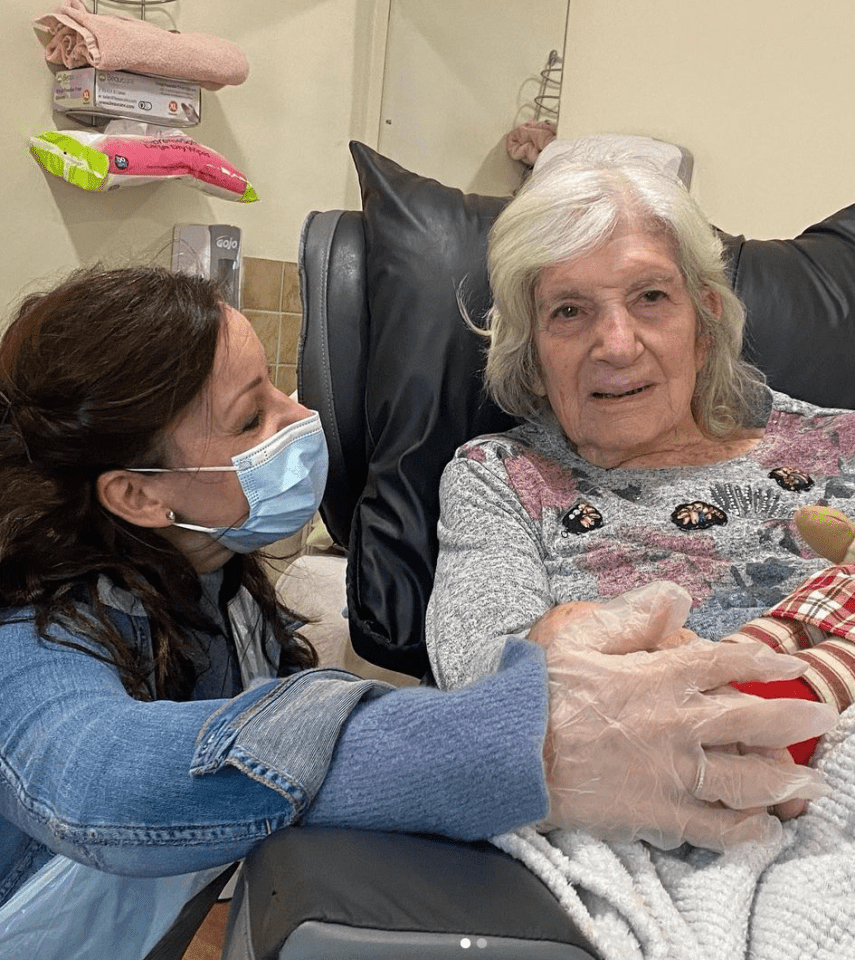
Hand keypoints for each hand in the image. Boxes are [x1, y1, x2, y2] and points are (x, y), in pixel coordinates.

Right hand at [541, 584, 837, 850]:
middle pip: (753, 721)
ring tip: (808, 784)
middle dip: (796, 720)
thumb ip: (633, 620)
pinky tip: (762, 829)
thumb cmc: (541, 694)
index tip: (789, 665)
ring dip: (784, 781)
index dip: (764, 663)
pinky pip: (713, 827)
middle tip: (823, 720)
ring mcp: (672, 771)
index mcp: (657, 677)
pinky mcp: (658, 811)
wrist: (515, 751)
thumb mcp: (581, 640)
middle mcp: (676, 724)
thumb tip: (676, 598)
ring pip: (746, 780)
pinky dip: (743, 831)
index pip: (724, 664)